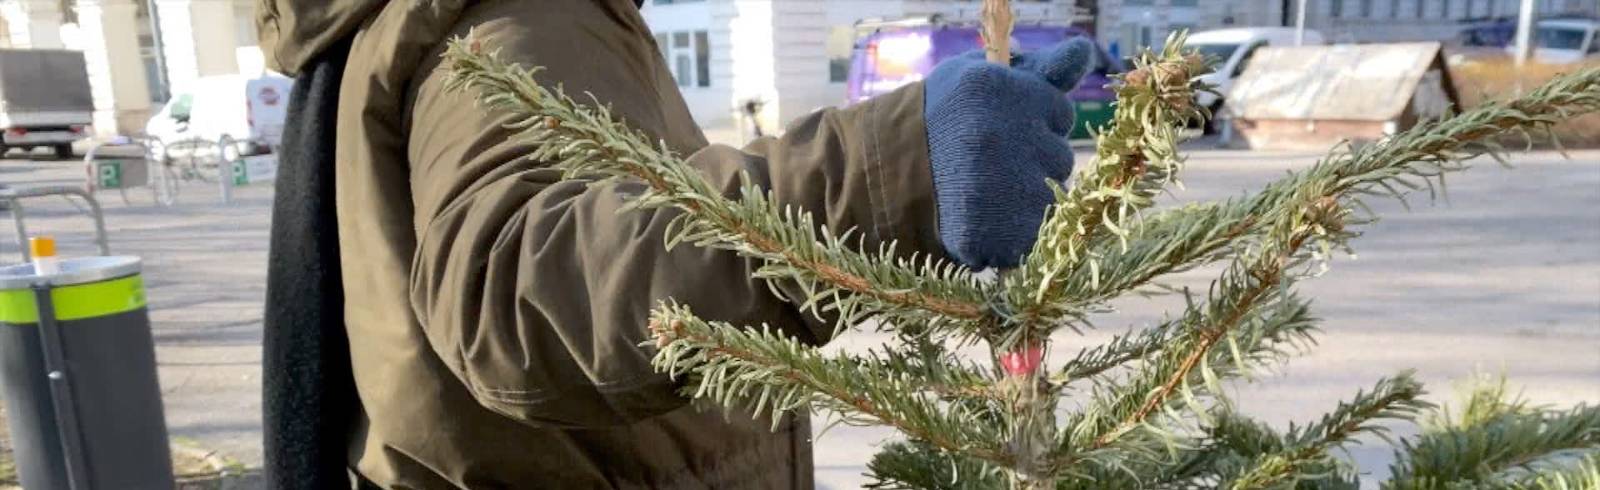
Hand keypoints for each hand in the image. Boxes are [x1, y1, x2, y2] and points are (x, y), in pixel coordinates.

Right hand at [924, 38, 1092, 268]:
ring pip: (1050, 196)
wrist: (878, 176)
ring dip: (1025, 198)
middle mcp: (1008, 135)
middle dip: (1032, 161)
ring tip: (984, 192)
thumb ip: (1037, 69)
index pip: (1058, 112)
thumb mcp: (978, 79)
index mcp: (1003, 91)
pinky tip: (987, 218)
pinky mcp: (1002, 229)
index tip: (1001, 130)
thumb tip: (1085, 52)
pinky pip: (1034, 232)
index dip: (1034, 123)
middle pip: (1059, 156)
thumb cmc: (934, 120)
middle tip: (988, 164)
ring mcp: (1006, 185)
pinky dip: (1015, 232)